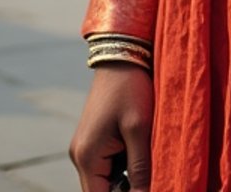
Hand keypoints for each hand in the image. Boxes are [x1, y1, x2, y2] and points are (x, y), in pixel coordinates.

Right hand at [70, 64, 152, 190]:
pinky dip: (124, 166)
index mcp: (87, 157)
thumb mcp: (139, 129)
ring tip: (148, 163)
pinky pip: (108, 165)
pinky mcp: (94, 139)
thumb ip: (140, 169)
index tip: (147, 190)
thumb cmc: (130, 88)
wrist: (122, 53)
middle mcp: (81, 156)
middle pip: (101, 191)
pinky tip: (141, 153)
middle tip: (150, 179)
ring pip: (106, 180)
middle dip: (126, 190)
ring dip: (126, 180)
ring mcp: (86, 147)